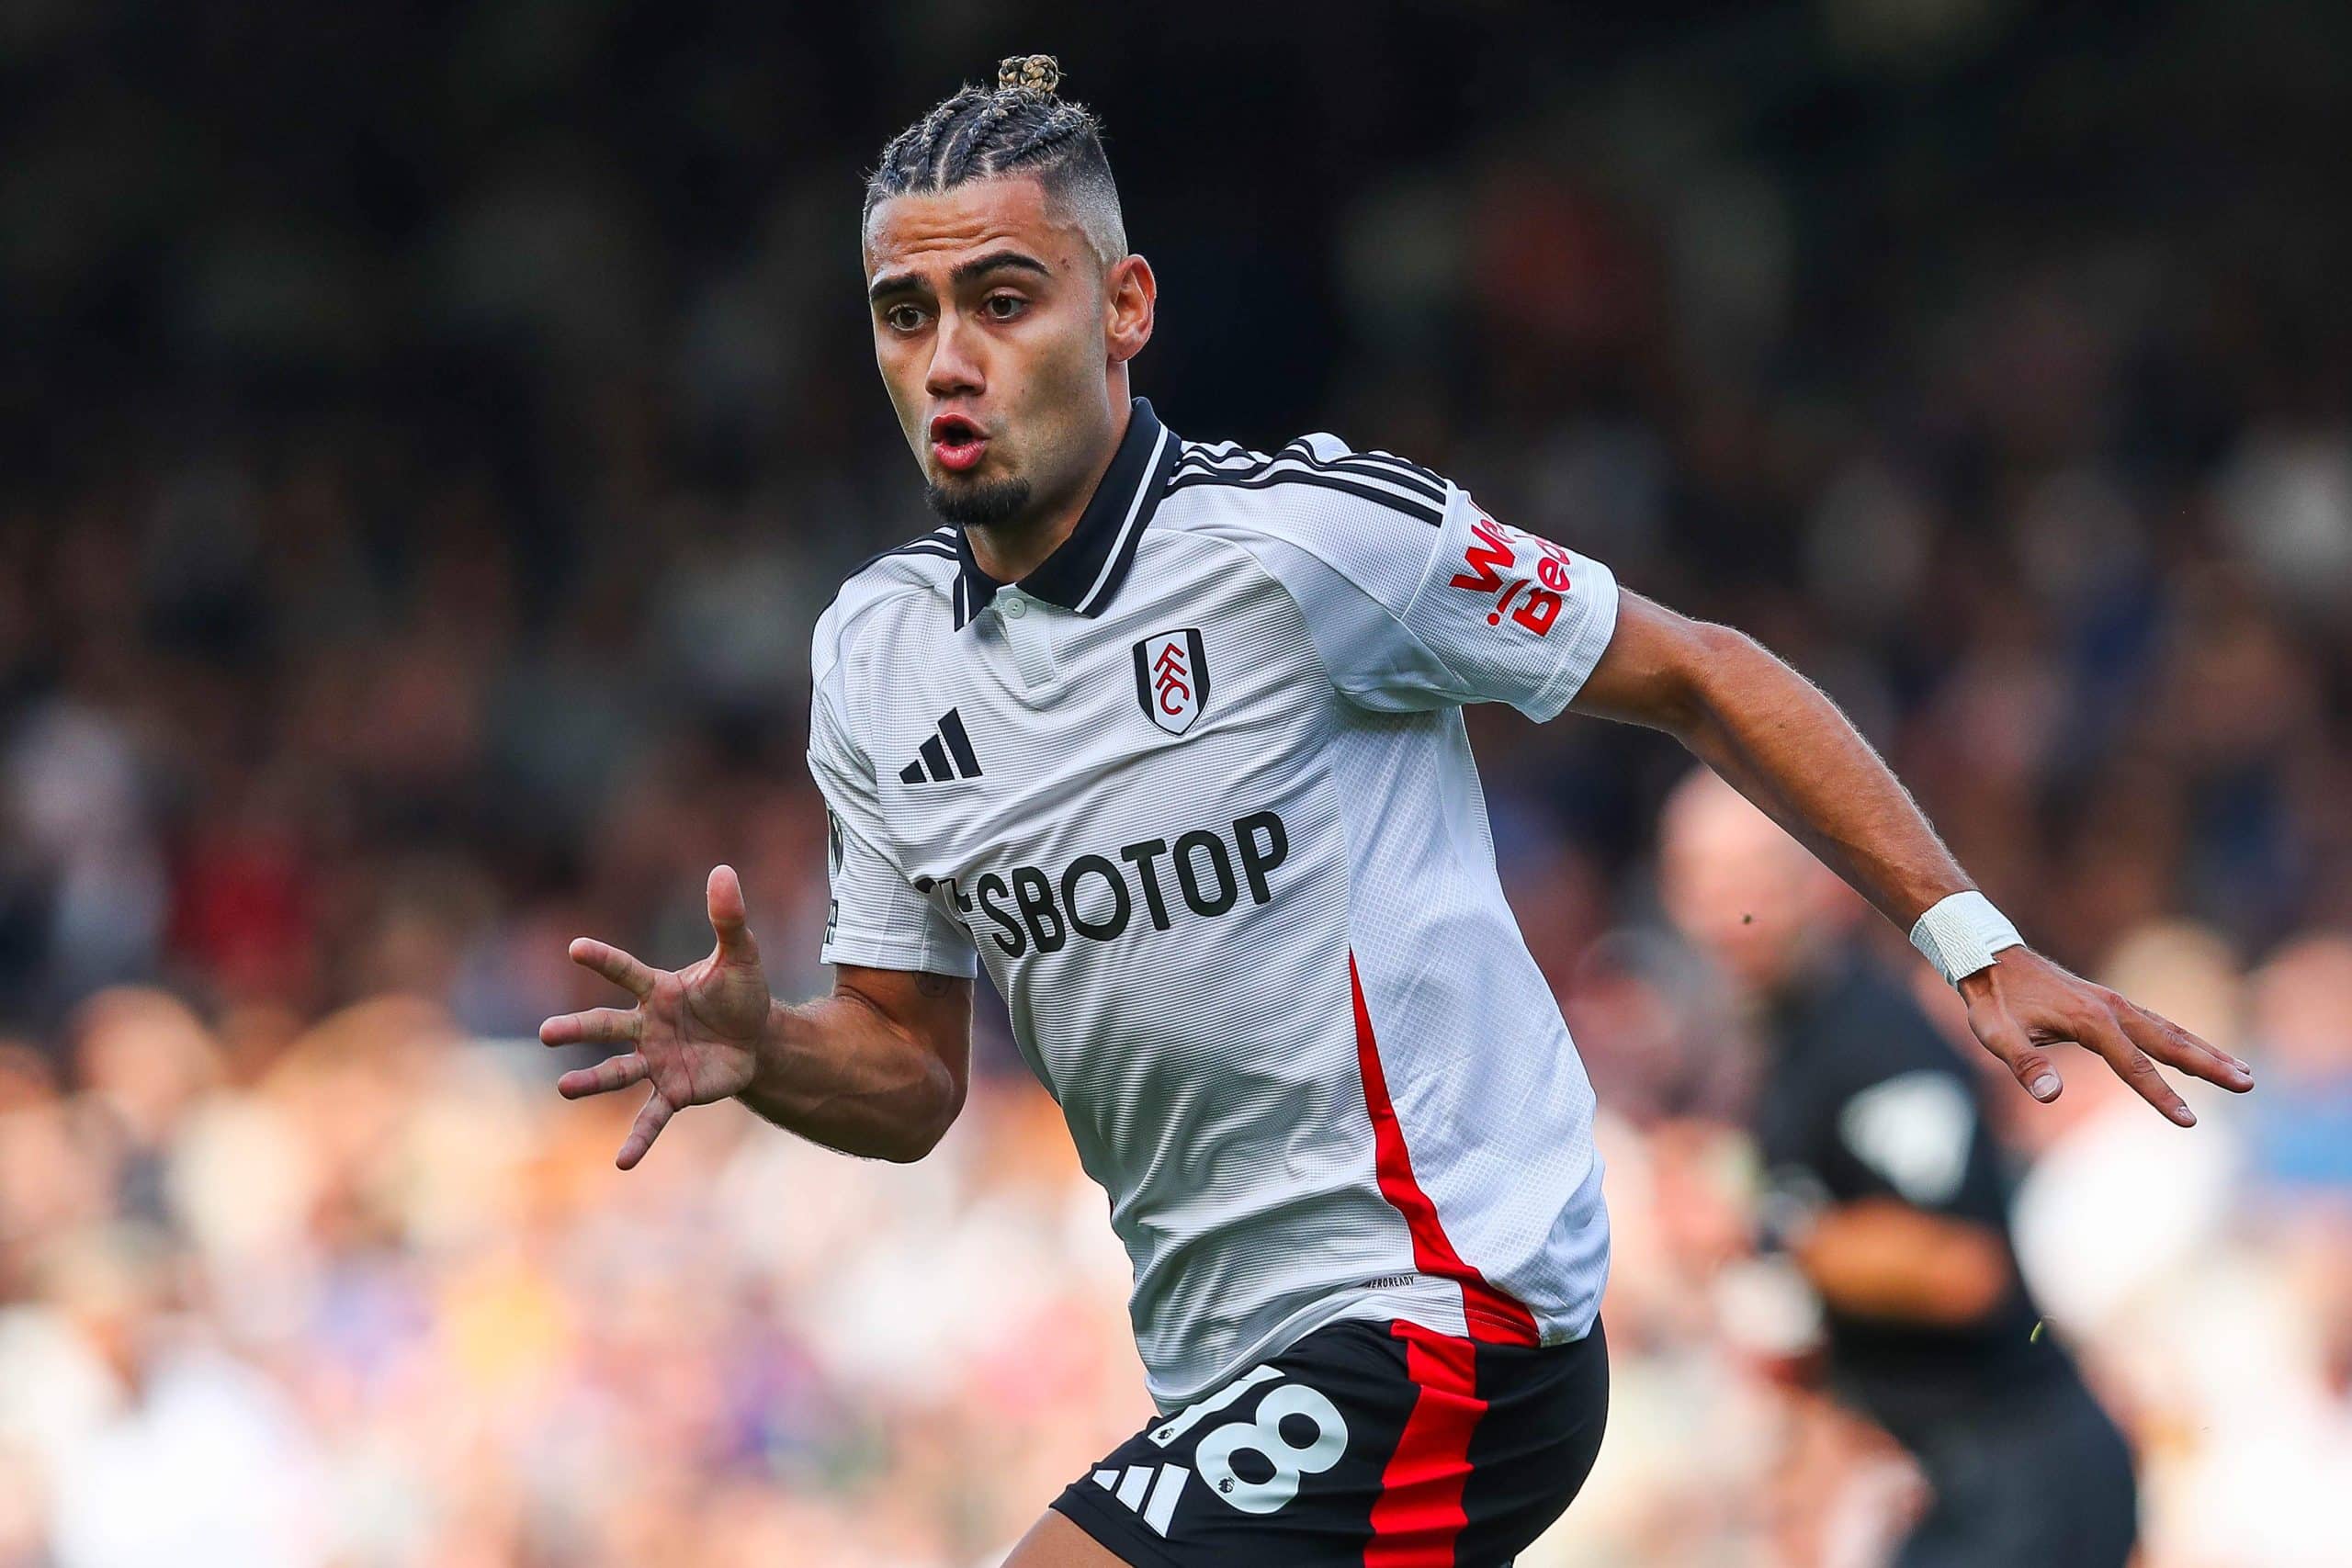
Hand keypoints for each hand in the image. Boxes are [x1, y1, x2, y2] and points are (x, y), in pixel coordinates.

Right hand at [539, 865, 771, 1167]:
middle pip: (606, 1025)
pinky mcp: (675, 1091)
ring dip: (591, 1081)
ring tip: (563, 1089)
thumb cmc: (741, 993)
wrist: (759, 1039)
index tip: (575, 947)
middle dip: (577, 1029)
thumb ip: (729, 917)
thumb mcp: (741, 955)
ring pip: (617, 1071)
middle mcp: (647, 1026)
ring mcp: (656, 1061)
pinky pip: (652, 1117)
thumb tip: (723, 870)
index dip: (603, 959)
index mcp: (658, 990)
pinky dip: (638, 1139)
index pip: (626, 971)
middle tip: (546, 1033)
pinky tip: (622, 1163)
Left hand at [1957, 947, 2253, 1125]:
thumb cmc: (1992, 1001)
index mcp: (2090, 1020)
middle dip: (2210, 1065)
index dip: (2161, 1096)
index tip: (2189, 1121)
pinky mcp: (2108, 1002)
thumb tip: (2049, 1096)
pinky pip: (2155, 1023)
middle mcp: (2111, 1008)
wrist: (1988, 957)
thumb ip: (2024, 1064)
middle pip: (2169, 1041)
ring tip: (2242, 1071)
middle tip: (2248, 1084)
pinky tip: (2196, 1052)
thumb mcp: (1996, 1035)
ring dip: (2205, 1050)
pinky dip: (2181, 1038)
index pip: (2133, 1066)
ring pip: (2169, 1029)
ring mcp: (2113, 1002)